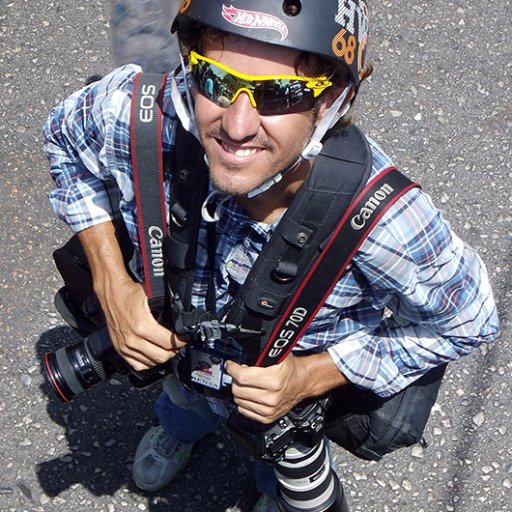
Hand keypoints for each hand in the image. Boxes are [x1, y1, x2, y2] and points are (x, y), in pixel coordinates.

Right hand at [78, 222, 187, 370]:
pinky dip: (148, 362)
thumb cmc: (131, 293)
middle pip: (162, 356)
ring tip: (167, 348)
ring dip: (162, 356)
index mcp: (143, 326)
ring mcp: (125, 346)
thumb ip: (167, 308)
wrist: (111, 293)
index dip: (181, 341)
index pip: (169, 343)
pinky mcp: (119, 349)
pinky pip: (137, 365)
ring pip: (151, 363)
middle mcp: (133, 339)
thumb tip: (182, 317)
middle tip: (178, 344)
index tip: (185, 338)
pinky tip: (153, 354)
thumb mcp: (153, 297)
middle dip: (174, 350)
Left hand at [225, 355, 306, 423]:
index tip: (230, 365)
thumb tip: (242, 355)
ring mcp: (269, 409)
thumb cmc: (289, 369)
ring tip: (247, 383)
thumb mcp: (277, 356)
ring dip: (240, 391)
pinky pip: (243, 410)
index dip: (233, 369)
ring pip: (239, 401)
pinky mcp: (267, 418)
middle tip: (240, 373)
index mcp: (274, 380)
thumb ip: (259, 355)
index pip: (242, 377)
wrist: (302, 382)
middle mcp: (272, 397)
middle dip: (236, 379)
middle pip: (237, 389)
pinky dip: (243, 402)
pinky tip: (249, 394)